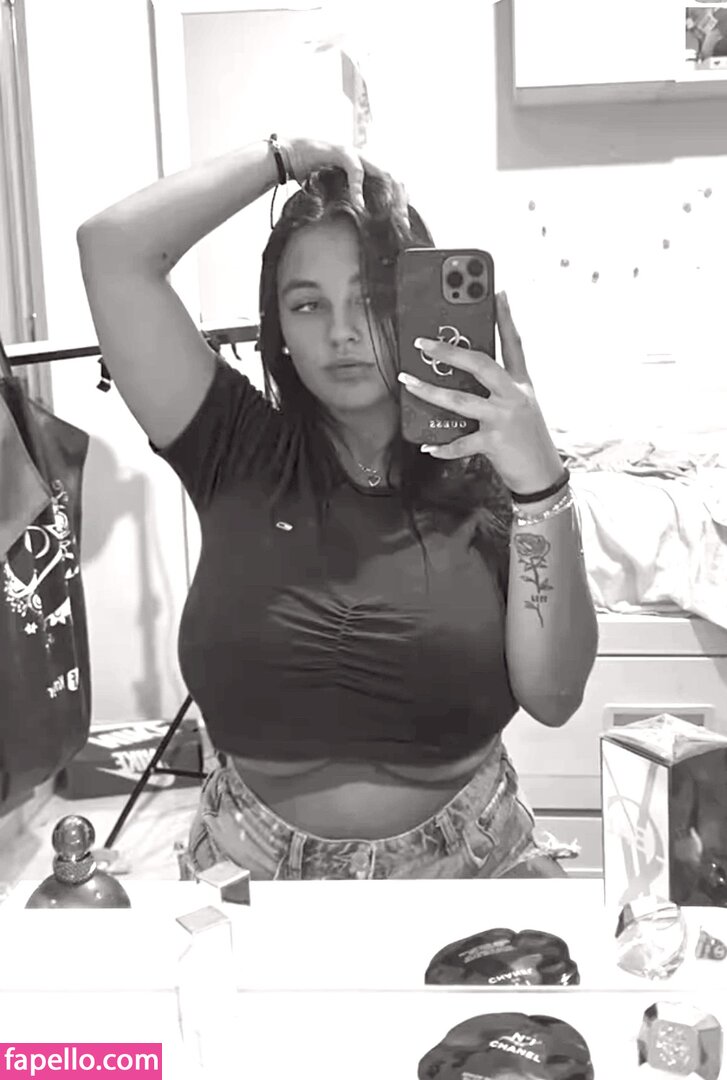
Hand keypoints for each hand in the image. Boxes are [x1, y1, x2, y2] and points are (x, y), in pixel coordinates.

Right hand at [284, 137, 408, 225]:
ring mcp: (355, 154)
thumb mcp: (336, 191)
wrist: (289, 156)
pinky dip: (358, 189)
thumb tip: (359, 224)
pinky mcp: (341, 152)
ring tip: (392, 215)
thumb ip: (349, 201)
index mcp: (366, 169)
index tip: (403, 224)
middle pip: (394, 179)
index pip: (392, 184)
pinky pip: (355, 170)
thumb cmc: (312, 174)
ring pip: (383, 173)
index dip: (400, 202)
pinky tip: (359, 205)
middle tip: (403, 223)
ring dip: (390, 196)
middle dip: (401, 202)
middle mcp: (365, 160)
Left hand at [397, 292, 563, 494]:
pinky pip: (461, 442)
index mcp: (522, 384)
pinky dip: (443, 446)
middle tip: (424, 342)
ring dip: (430, 391)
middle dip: (450, 352)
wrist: (543, 475)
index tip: (497, 292)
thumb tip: (461, 377)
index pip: (514, 343)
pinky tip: (428, 445)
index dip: (506, 317)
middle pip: (481, 364)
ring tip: (408, 382)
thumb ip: (497, 390)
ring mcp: (504, 419)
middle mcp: (514, 396)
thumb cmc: (527, 439)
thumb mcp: (520, 407)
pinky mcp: (495, 443)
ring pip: (461, 400)